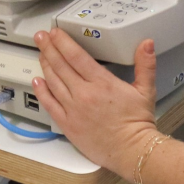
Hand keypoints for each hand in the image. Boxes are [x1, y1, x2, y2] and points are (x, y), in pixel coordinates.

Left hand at [32, 28, 158, 177]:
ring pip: (53, 82)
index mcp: (102, 83)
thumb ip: (145, 64)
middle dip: (49, 48)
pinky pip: (50, 104)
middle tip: (41, 36)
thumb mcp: (146, 90)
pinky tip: (37, 81)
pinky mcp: (68, 124)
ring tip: (40, 52)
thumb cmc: (138, 122)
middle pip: (61, 65)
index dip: (63, 42)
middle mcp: (84, 94)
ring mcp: (73, 109)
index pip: (76, 56)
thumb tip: (147, 44)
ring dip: (45, 65)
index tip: (55, 32)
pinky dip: (42, 91)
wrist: (132, 151)